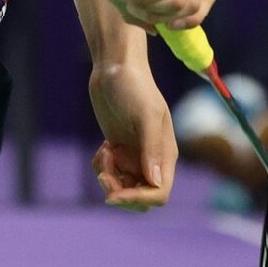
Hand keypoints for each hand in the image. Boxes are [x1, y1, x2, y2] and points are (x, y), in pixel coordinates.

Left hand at [89, 59, 177, 210]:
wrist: (114, 67)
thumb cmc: (134, 86)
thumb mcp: (144, 115)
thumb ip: (151, 148)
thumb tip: (155, 182)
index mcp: (165, 153)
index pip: (159, 193)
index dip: (139, 199)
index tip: (115, 192)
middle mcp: (152, 158)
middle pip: (140, 197)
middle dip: (120, 192)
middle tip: (104, 173)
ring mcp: (134, 155)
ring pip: (124, 188)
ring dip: (109, 179)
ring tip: (103, 154)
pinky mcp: (118, 149)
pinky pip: (111, 174)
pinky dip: (102, 168)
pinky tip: (102, 147)